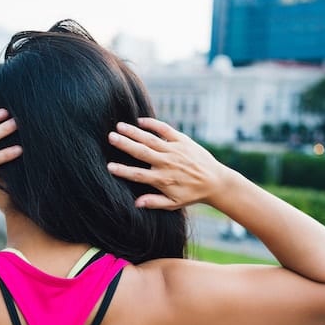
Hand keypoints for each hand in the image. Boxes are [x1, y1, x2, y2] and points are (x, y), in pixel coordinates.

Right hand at [107, 118, 232, 209]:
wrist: (215, 181)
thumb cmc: (192, 194)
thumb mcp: (173, 203)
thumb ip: (154, 202)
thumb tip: (136, 203)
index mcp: (162, 180)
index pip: (138, 175)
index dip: (123, 171)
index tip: (109, 167)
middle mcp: (167, 163)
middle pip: (141, 152)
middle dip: (124, 144)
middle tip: (110, 137)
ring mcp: (174, 150)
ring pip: (150, 139)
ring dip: (134, 132)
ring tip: (119, 126)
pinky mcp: (183, 141)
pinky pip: (166, 129)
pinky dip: (153, 124)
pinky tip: (140, 120)